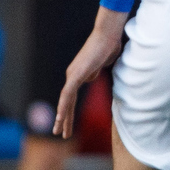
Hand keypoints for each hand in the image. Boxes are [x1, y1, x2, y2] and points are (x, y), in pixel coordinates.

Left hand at [53, 9, 128, 137]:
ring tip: (59, 132)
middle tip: (59, 133)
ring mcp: (73, 75)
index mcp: (79, 74)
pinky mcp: (76, 75)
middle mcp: (72, 75)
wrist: (108, 36)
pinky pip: (68, 95)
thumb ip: (96, 70)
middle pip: (66, 102)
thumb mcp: (103, 62)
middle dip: (64, 119)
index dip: (69, 111)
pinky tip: (60, 118)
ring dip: (62, 118)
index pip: (71, 97)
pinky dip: (63, 107)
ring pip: (65, 101)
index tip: (68, 124)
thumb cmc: (109, 45)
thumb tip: (92, 75)